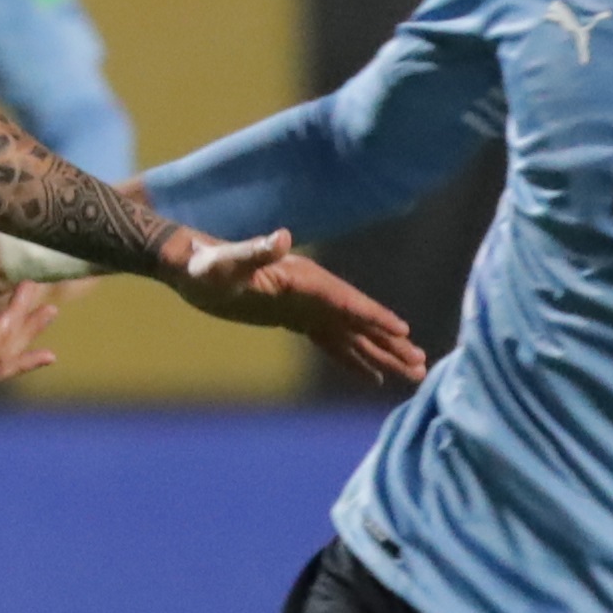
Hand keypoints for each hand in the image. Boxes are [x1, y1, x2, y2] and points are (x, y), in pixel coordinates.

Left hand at [159, 228, 425, 386]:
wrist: (190, 266)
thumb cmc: (204, 265)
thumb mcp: (224, 261)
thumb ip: (253, 251)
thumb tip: (280, 236)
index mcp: (303, 279)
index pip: (346, 301)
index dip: (374, 317)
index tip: (403, 333)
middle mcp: (313, 291)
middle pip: (360, 321)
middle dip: (391, 343)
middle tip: (421, 366)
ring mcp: (307, 306)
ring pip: (353, 334)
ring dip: (383, 353)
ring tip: (413, 373)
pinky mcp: (296, 319)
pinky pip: (333, 342)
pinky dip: (354, 358)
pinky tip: (373, 375)